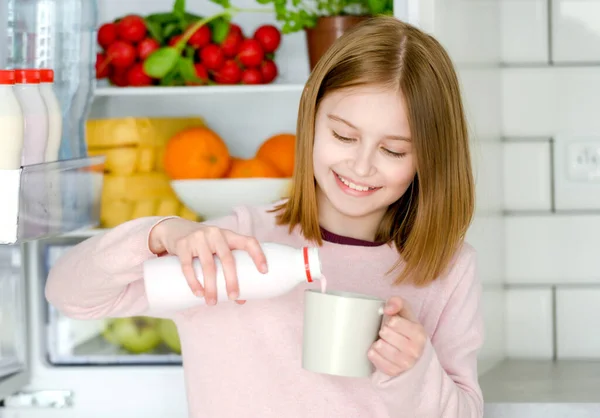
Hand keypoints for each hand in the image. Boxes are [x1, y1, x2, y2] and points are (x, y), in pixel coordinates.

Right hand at [149, 218, 266, 305]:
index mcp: (228, 235)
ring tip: (212, 302)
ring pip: (208, 265)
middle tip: (234, 297)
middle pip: (227, 259)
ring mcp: (198, 238)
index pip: (248, 241)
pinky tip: (198, 293)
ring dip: (211, 287)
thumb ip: (226, 268)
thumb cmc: (203, 245)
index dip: (258, 255)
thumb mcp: (216, 248)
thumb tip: (241, 299)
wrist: (173, 229)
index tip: (264, 271)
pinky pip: (188, 266)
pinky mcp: (182, 245)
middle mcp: (215, 234)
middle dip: (232, 280)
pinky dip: (194, 282)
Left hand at [368, 296, 426, 376]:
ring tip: (382, 341)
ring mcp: (405, 363)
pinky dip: (373, 354)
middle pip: (385, 334)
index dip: (389, 320)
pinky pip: (377, 361)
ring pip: (381, 348)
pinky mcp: (395, 372)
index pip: (394, 322)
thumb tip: (387, 308)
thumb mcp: (405, 312)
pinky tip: (376, 350)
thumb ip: (397, 302)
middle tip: (386, 332)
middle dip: (383, 331)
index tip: (392, 323)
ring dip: (377, 342)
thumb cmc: (406, 329)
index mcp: (419, 334)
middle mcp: (415, 350)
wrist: (412, 351)